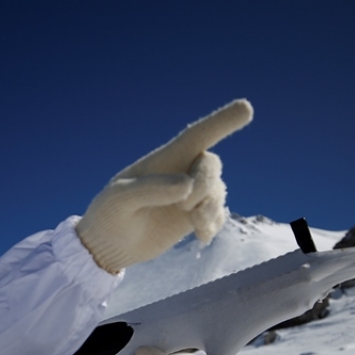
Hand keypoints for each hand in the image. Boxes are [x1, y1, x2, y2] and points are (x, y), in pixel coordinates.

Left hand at [77, 99, 252, 272]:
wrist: (109, 246)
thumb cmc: (108, 215)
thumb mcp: (119, 200)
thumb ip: (150, 189)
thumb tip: (187, 185)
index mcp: (163, 160)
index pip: (197, 135)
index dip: (222, 121)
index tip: (246, 108)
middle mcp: (181, 172)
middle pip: (210, 165)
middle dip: (205, 185)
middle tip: (185, 208)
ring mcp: (190, 196)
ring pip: (218, 191)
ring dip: (210, 209)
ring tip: (194, 225)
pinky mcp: (194, 218)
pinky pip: (218, 214)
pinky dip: (214, 224)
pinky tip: (200, 235)